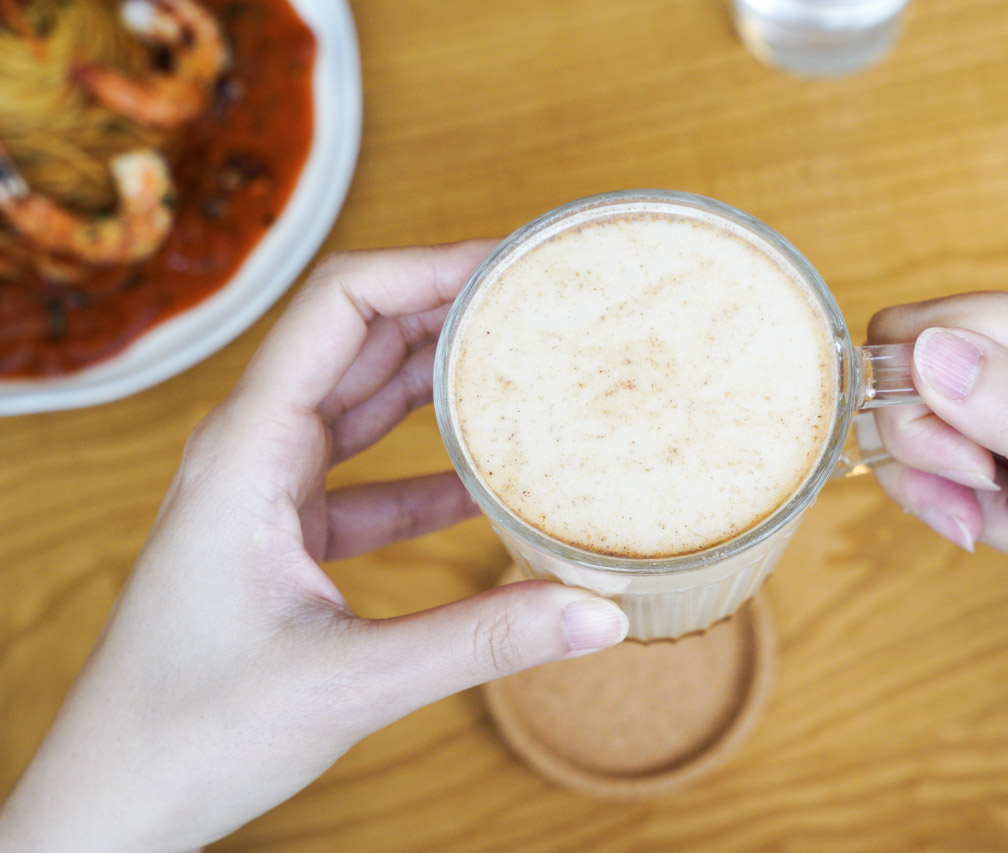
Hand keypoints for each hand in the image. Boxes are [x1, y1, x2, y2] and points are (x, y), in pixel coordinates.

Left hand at [0, 245, 628, 851]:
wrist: (115, 800)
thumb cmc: (192, 732)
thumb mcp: (351, 682)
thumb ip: (481, 642)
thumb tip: (600, 612)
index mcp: (247, 452)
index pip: (340, 307)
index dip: (426, 266)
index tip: (509, 264)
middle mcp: (250, 452)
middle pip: (356, 337)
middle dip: (444, 307)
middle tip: (537, 301)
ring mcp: (263, 491)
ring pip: (360, 401)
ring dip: (436, 378)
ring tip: (523, 361)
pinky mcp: (281, 535)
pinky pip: (364, 477)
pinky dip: (423, 468)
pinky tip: (484, 481)